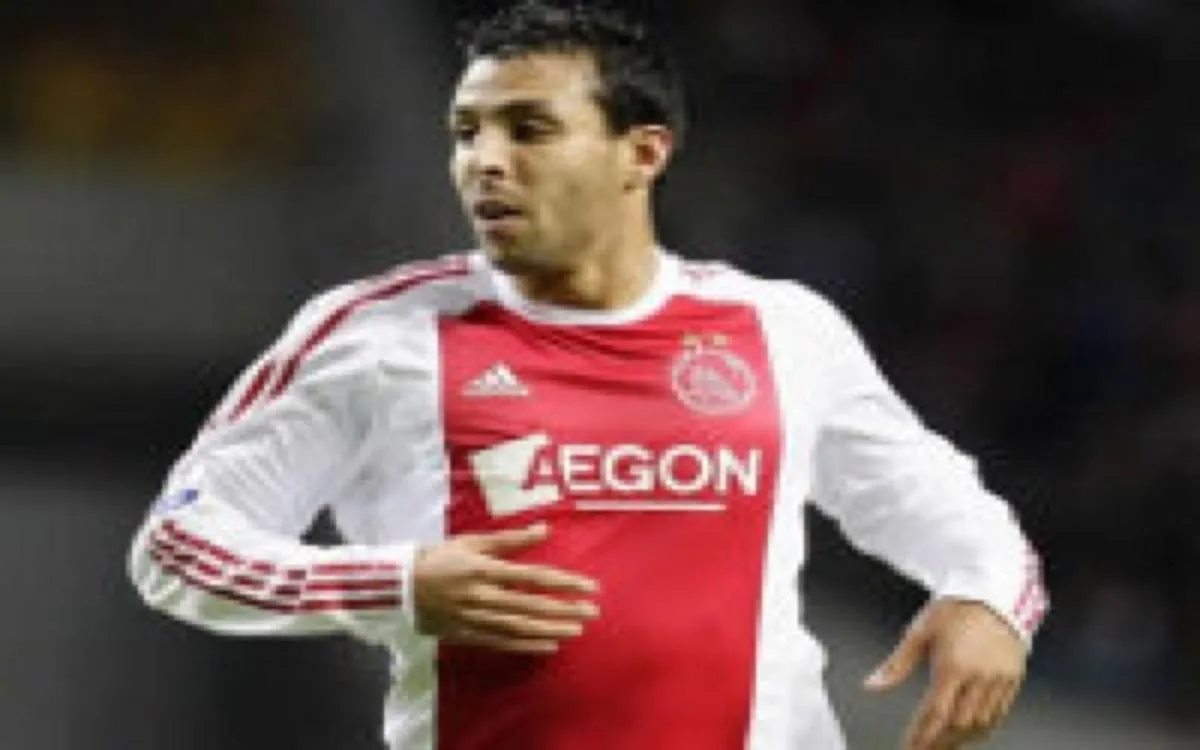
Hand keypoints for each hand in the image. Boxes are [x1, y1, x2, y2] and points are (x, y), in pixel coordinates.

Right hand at [413, 522, 599, 653]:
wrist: (400, 586)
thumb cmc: (442, 558)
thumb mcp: (474, 542)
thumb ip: (511, 540)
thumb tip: (545, 529)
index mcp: (485, 569)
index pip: (533, 577)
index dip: (564, 583)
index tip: (589, 587)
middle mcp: (482, 595)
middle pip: (531, 605)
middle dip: (564, 610)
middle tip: (592, 612)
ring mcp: (474, 618)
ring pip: (520, 627)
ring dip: (551, 629)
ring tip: (577, 630)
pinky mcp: (467, 634)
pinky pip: (502, 642)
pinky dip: (527, 645)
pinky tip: (549, 645)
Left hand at [864, 599, 1026, 748]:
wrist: (994, 590)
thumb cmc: (954, 608)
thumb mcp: (919, 631)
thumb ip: (896, 665)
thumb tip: (871, 685)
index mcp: (954, 665)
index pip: (935, 713)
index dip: (921, 736)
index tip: (910, 748)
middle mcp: (980, 676)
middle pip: (958, 724)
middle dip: (939, 742)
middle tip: (923, 749)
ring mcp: (1000, 679)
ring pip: (981, 723)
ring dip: (960, 739)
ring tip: (942, 745)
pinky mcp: (1014, 677)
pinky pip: (999, 713)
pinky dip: (983, 728)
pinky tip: (969, 732)